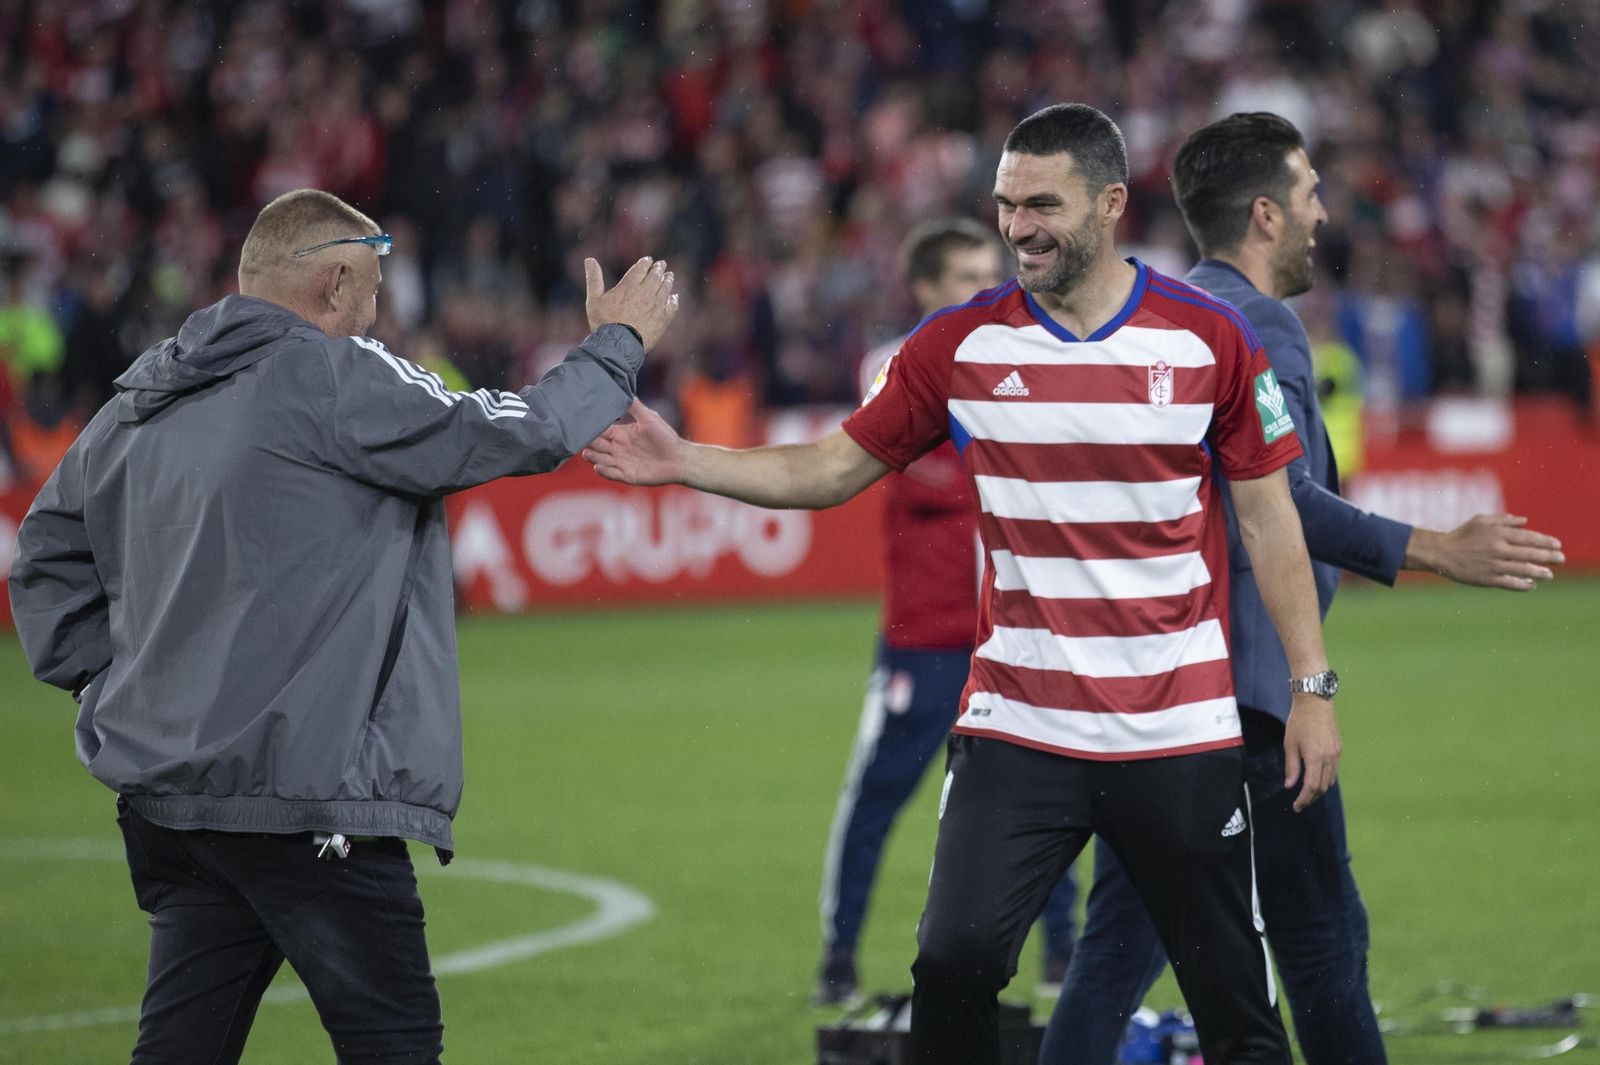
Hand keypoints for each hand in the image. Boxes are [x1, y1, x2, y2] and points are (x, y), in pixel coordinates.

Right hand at [583, 399, 688, 485]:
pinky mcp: (628, 475)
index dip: (591, 429)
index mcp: (621, 434)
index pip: (601, 431)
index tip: (579, 424)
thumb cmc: (666, 437)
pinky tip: (598, 466)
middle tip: (578, 440)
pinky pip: (613, 474)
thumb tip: (624, 389)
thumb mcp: (649, 418)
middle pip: (597, 446)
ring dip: (593, 458)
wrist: (679, 458)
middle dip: (588, 444)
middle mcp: (618, 448)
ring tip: (586, 454)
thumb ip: (635, 407)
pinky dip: (605, 471)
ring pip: (602, 460)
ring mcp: (622, 462)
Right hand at [584, 256, 678, 350]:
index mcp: (629, 287)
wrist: (618, 345)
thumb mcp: (594, 300)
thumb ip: (594, 279)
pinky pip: (672, 307)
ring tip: (670, 276)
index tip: (649, 259)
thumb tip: (589, 259)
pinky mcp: (663, 320)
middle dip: (658, 269)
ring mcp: (656, 306)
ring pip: (665, 289)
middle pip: (655, 277)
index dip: (645, 263)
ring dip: (668, 281)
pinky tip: (675, 297)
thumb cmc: (604, 323)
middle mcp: (645, 294)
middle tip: (662, 264)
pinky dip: (674, 300)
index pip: (640, 270)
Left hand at [1283, 693, 1340, 811]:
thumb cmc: (1298, 722)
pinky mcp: (1339, 749)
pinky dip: (1325, 779)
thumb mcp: (1290, 744)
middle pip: (1322, 787)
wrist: (1315, 702)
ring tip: (1308, 794)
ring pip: (1330, 780)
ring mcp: (1337, 754)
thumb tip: (1290, 786)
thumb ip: (1291, 767)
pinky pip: (1334, 771)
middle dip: (1311, 798)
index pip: (1311, 787)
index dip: (1304, 800)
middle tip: (1300, 803)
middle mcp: (1329, 759)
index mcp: (1316, 758)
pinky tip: (1316, 778)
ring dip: (1319, 790)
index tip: (1297, 807)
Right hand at [1405, 514, 1563, 590]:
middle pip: (1531, 554)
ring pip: (1524, 570)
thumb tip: (1525, 521)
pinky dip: (1523, 585)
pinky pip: (1510, 583)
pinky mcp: (1487, 579)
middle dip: (1549, 557)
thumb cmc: (1462, 535)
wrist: (1441, 553)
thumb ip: (1504, 520)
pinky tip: (1532, 585)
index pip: (1529, 537)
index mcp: (1498, 533)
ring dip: (1540, 573)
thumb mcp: (1481, 520)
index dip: (1546, 541)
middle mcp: (1498, 549)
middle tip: (1561, 559)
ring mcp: (1493, 565)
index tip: (1557, 545)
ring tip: (1550, 574)